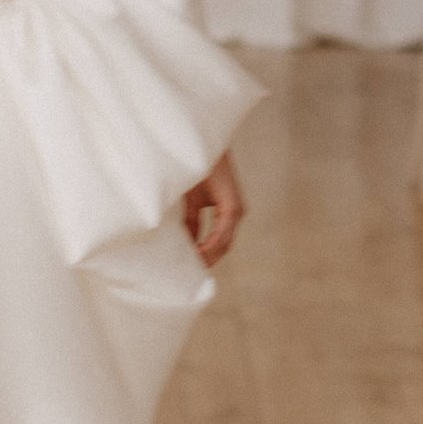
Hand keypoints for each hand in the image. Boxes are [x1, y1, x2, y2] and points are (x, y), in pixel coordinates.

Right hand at [182, 152, 244, 267]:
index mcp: (226, 212)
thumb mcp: (190, 203)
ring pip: (223, 244)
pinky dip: (209, 245)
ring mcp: (236, 211)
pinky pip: (221, 233)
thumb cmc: (194, 171)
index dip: (204, 257)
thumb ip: (191, 223)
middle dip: (206, 261)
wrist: (200, 148)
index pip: (217, 243)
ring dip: (207, 257)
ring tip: (190, 268)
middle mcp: (235, 214)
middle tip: (188, 275)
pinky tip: (196, 253)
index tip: (189, 269)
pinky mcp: (232, 207)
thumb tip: (187, 244)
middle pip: (222, 247)